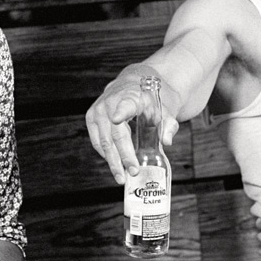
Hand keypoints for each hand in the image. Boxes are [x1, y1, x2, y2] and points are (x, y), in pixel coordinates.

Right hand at [85, 69, 178, 183]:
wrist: (132, 83)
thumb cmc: (149, 98)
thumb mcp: (164, 108)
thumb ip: (169, 124)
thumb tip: (167, 141)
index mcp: (130, 96)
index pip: (125, 104)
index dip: (121, 112)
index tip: (117, 118)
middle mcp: (110, 102)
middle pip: (115, 134)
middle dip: (123, 156)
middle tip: (132, 172)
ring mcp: (98, 110)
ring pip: (103, 142)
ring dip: (113, 162)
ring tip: (122, 177)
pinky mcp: (91, 118)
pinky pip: (97, 142)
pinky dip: (106, 155)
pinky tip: (116, 165)